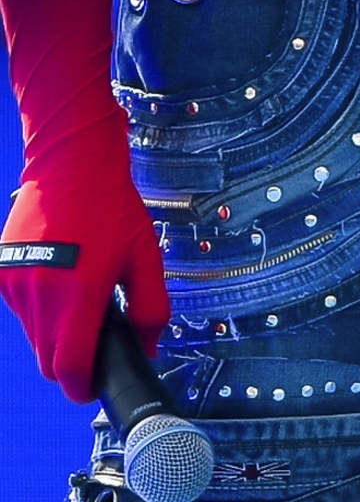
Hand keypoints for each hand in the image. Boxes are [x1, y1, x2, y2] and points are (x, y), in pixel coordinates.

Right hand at [0, 150, 166, 402]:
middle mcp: (41, 295)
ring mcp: (16, 286)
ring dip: (55, 335)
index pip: (69, 367)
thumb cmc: (111, 209)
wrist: (70, 166)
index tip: (92, 387)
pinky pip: (22, 311)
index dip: (81, 386)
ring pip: (33, 337)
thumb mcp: (146, 258)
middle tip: (95, 345)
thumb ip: (151, 309)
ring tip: (82, 300)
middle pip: (48, 360)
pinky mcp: (1, 275)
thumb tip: (149, 347)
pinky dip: (41, 311)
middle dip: (70, 364)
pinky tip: (62, 281)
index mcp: (79, 294)